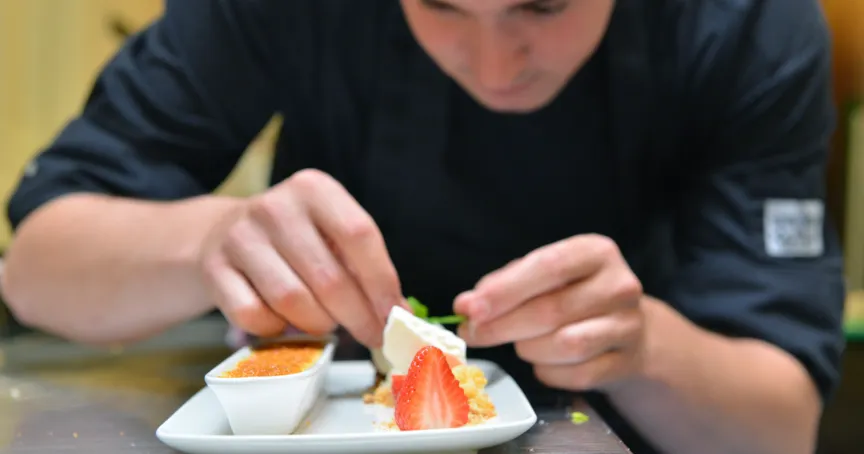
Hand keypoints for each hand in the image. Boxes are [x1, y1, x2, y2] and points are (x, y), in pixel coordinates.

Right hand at [198, 169, 403, 346]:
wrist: (225, 235)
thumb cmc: (296, 241)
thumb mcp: (330, 235)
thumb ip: (364, 266)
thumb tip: (397, 315)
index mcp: (314, 189)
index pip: (359, 235)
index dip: (382, 282)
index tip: (395, 316)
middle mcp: (275, 206)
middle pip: (329, 278)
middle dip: (357, 316)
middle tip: (371, 336)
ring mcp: (240, 236)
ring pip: (292, 301)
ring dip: (317, 324)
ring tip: (325, 323)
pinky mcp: (214, 269)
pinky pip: (254, 316)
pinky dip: (275, 329)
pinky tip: (283, 321)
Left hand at [454, 234, 645, 390]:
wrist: (627, 329)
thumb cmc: (573, 294)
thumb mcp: (541, 275)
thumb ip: (502, 285)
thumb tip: (466, 306)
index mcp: (595, 252)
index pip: (548, 267)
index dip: (505, 291)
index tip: (471, 308)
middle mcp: (619, 285)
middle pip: (551, 311)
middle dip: (503, 326)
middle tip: (474, 333)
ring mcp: (627, 325)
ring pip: (565, 345)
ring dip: (528, 349)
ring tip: (519, 343)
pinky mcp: (627, 361)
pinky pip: (577, 375)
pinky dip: (549, 372)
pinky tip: (543, 361)